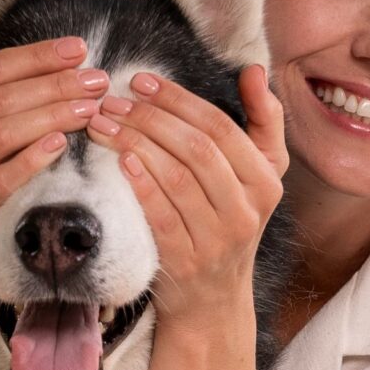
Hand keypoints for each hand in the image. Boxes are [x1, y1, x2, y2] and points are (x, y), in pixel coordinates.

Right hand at [0, 0, 110, 293]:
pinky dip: (32, 158)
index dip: (36, 56)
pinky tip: (62, 143)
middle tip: (97, 78)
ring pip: (3, 135)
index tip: (78, 48)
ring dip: (52, 115)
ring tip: (91, 107)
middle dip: (54, 84)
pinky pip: (2, 180)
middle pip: (0, 99)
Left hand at [92, 63, 288, 327]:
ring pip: (177, 179)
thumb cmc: (229, 222)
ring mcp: (218, 239)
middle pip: (197, 149)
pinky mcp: (187, 262)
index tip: (142, 80)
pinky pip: (162, 216)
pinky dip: (142, 185)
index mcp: (265, 181)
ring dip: (136, 144)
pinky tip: (119, 161)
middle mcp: (247, 210)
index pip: (220, 128)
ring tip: (103, 123)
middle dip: (150, 118)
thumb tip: (255, 70)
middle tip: (113, 99)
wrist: (214, 299)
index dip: (178, 100)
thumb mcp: (258, 175)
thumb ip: (262, 122)